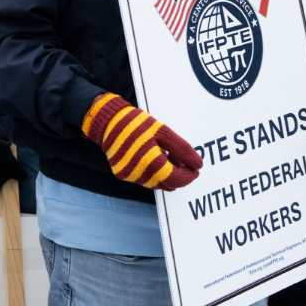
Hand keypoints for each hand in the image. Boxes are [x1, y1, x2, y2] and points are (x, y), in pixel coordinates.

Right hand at [81, 93, 201, 190]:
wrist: (107, 121)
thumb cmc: (136, 123)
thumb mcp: (163, 132)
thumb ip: (182, 150)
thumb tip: (198, 165)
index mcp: (151, 163)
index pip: (177, 179)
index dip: (189, 175)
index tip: (196, 167)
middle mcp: (139, 174)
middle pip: (168, 184)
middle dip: (179, 174)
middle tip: (182, 159)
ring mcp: (129, 175)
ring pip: (157, 183)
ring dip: (166, 174)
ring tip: (166, 155)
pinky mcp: (122, 174)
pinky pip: (144, 179)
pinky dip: (153, 172)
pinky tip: (152, 157)